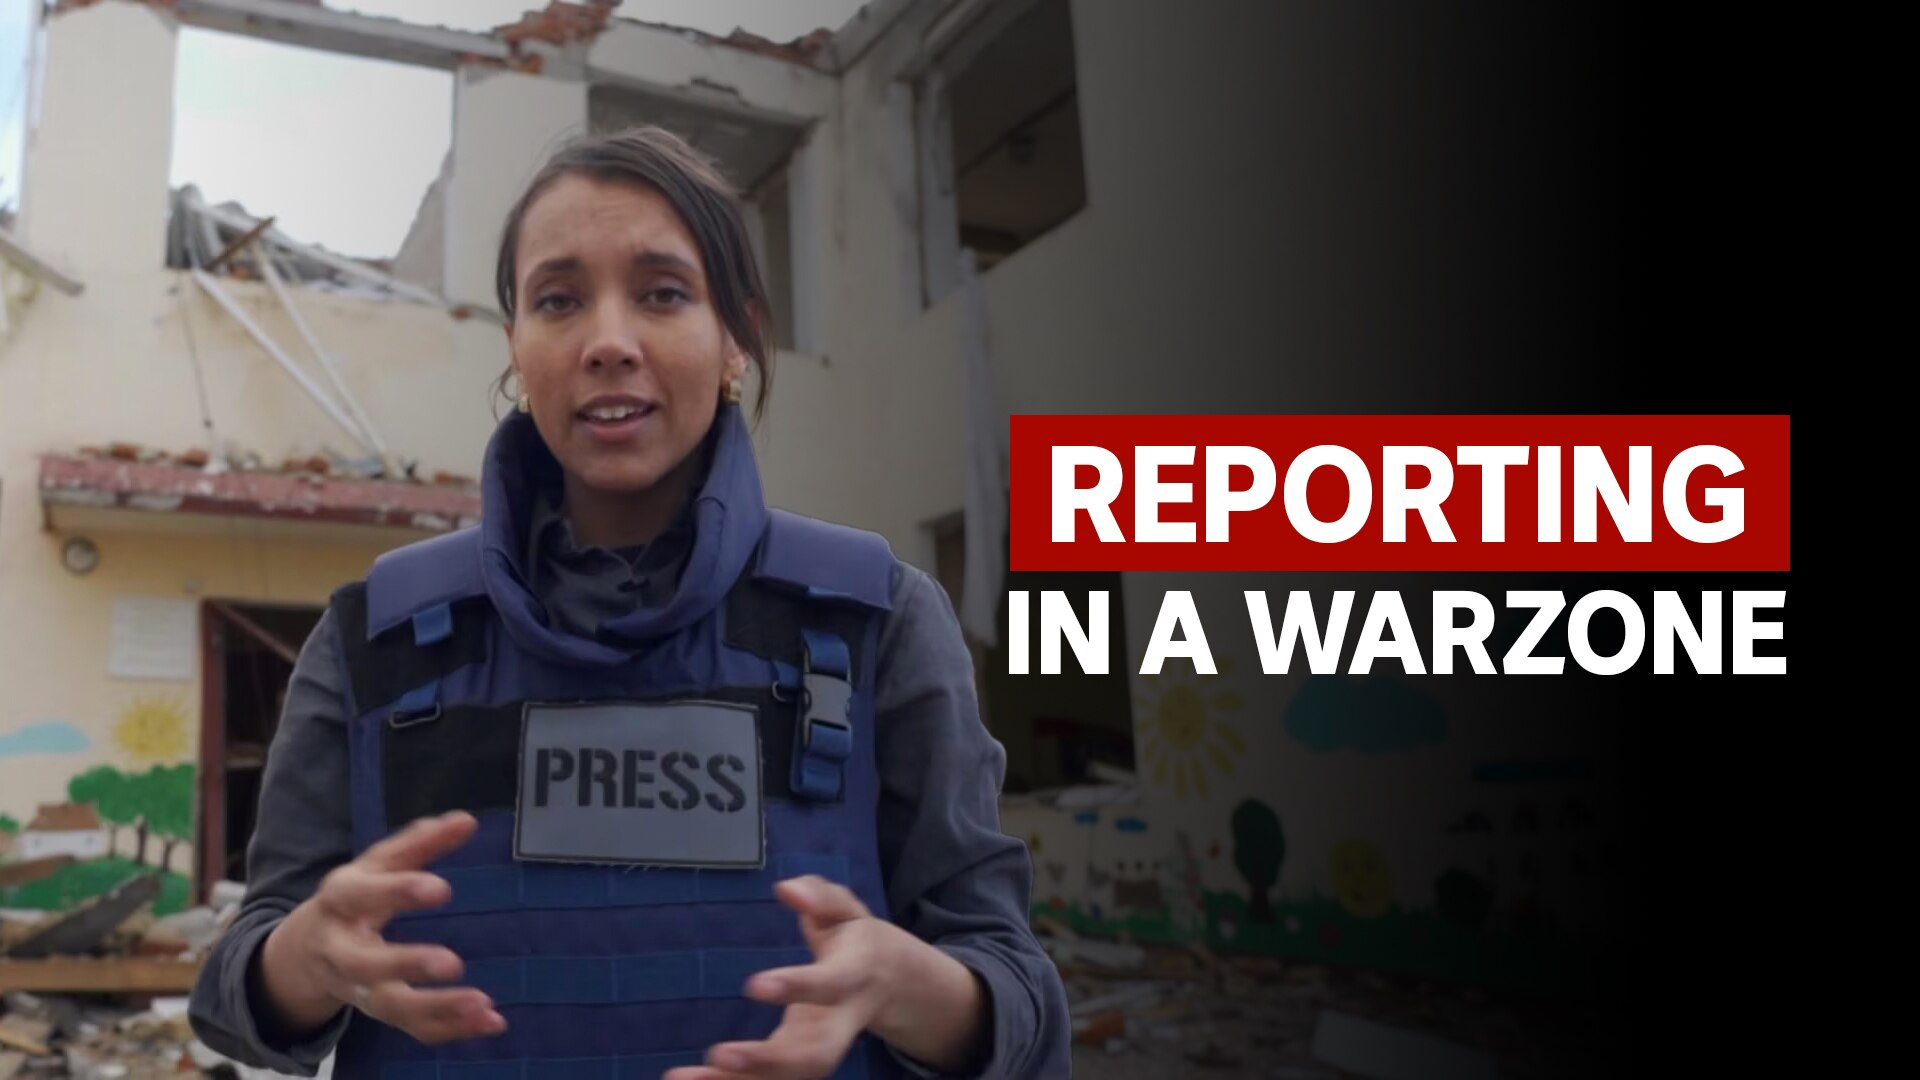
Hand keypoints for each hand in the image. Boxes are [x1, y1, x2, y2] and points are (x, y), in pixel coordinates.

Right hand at [259, 810, 504, 1044]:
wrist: (305, 953)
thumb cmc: (354, 897)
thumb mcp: (376, 863)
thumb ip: (419, 842)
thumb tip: (466, 820)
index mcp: (338, 901)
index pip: (360, 896)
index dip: (397, 892)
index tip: (441, 889)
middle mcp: (340, 951)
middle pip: (364, 965)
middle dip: (406, 965)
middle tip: (453, 964)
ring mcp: (356, 988)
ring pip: (390, 1007)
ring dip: (436, 1009)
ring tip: (482, 1004)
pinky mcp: (378, 1012)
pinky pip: (412, 1028)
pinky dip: (451, 1029)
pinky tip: (491, 1022)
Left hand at [665, 876, 902, 1079]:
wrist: (888, 983)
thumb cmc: (855, 941)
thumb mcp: (848, 910)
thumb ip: (822, 897)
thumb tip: (787, 889)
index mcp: (854, 979)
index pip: (829, 986)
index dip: (796, 988)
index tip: (753, 985)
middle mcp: (838, 1025)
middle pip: (814, 1056)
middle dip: (769, 1061)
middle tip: (720, 1055)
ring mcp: (817, 1049)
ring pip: (786, 1079)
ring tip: (683, 1078)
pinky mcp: (795, 1064)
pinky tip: (685, 1079)